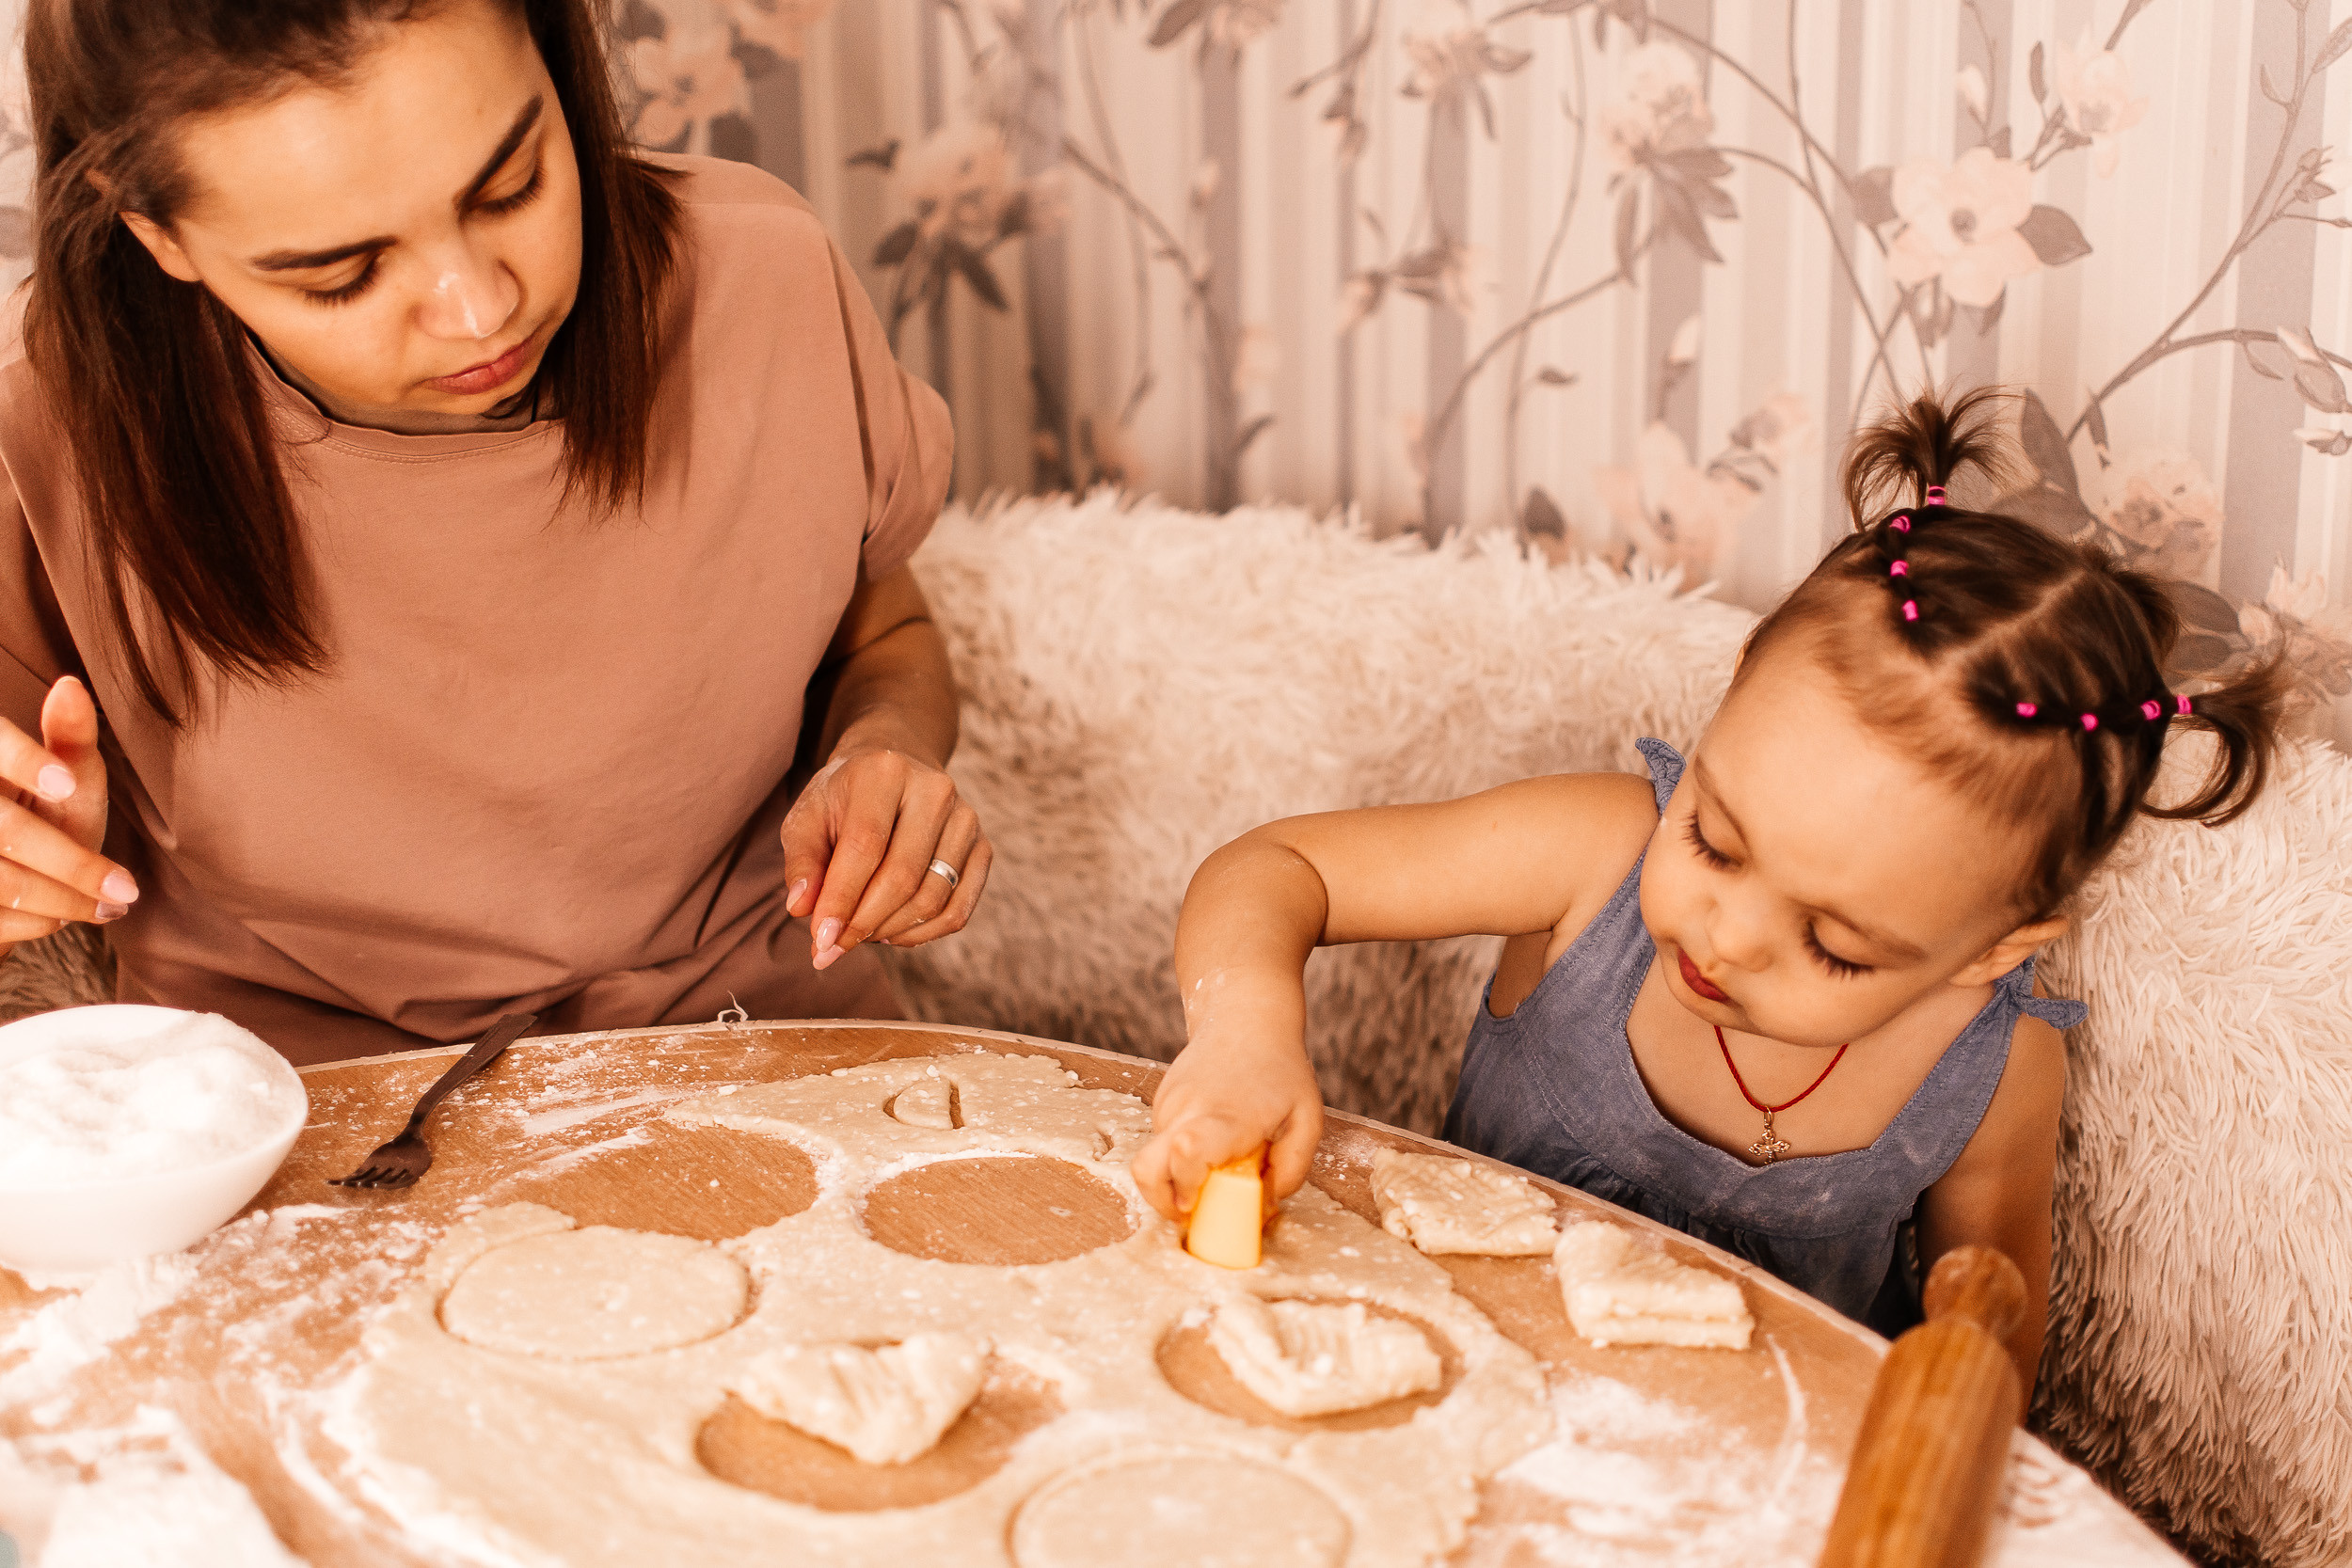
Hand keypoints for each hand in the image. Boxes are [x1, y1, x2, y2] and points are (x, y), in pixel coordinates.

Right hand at [0, 676, 136, 941]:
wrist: (11, 877)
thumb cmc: (47, 816)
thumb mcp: (66, 779)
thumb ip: (70, 739)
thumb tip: (71, 685)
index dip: (22, 760)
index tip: (64, 783)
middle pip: (8, 831)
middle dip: (73, 866)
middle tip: (128, 891)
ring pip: (2, 880)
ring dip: (62, 901)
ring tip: (106, 907)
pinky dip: (34, 923)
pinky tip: (61, 918)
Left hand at [780, 743, 990, 969]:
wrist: (893, 771)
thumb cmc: (843, 801)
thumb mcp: (808, 819)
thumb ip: (802, 862)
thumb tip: (802, 909)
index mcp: (885, 773)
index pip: (865, 846)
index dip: (841, 898)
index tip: (820, 938)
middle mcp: (934, 790)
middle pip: (902, 877)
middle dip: (863, 923)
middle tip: (833, 947)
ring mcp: (966, 819)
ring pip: (931, 899)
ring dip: (890, 931)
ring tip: (859, 935)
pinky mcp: (983, 847)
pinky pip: (957, 910)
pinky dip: (922, 934)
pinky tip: (891, 933)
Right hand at [1131, 1029, 1323, 1222]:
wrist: (1246, 1017)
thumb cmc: (1281, 1070)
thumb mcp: (1306, 1121)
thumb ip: (1291, 1170)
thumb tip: (1262, 1207)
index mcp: (1228, 1117)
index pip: (1187, 1151)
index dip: (1186, 1187)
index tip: (1201, 1203)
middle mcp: (1188, 1111)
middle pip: (1146, 1169)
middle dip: (1163, 1203)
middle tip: (1194, 1208)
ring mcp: (1169, 1105)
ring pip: (1157, 1160)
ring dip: (1180, 1175)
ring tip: (1218, 1157)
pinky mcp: (1161, 1101)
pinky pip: (1162, 1143)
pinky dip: (1180, 1154)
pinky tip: (1210, 1137)